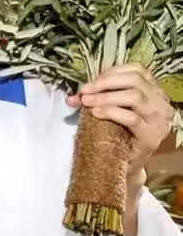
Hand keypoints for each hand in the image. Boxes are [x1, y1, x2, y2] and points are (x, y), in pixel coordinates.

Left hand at [68, 63, 173, 185]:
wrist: (124, 165)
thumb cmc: (116, 134)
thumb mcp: (108, 110)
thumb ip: (94, 98)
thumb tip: (73, 97)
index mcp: (154, 92)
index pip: (138, 70)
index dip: (111, 73)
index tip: (90, 83)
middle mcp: (161, 104)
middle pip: (136, 80)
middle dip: (105, 83)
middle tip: (84, 91)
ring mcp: (159, 121)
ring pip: (135, 96)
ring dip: (106, 96)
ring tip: (87, 102)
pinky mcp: (151, 137)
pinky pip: (131, 118)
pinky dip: (111, 111)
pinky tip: (96, 113)